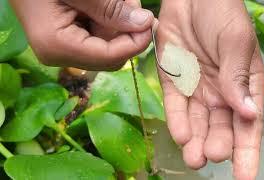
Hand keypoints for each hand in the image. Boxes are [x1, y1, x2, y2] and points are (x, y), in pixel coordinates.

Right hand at [9, 0, 153, 69]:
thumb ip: (111, 8)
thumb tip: (144, 24)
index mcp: (58, 47)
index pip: (109, 57)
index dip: (135, 43)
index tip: (151, 22)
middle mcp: (60, 56)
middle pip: (111, 57)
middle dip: (126, 32)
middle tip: (130, 3)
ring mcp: (64, 50)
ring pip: (108, 48)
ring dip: (119, 24)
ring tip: (117, 0)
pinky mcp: (68, 42)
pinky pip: (98, 39)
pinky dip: (108, 22)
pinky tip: (106, 5)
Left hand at [156, 0, 263, 178]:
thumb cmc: (220, 13)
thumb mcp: (235, 42)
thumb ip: (238, 77)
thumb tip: (250, 112)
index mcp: (243, 86)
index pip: (248, 125)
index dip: (248, 152)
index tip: (245, 176)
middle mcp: (220, 93)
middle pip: (221, 129)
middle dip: (217, 146)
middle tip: (210, 156)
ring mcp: (196, 89)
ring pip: (198, 124)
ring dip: (196, 142)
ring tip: (193, 157)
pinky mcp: (173, 82)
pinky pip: (175, 107)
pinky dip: (177, 122)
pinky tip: (180, 135)